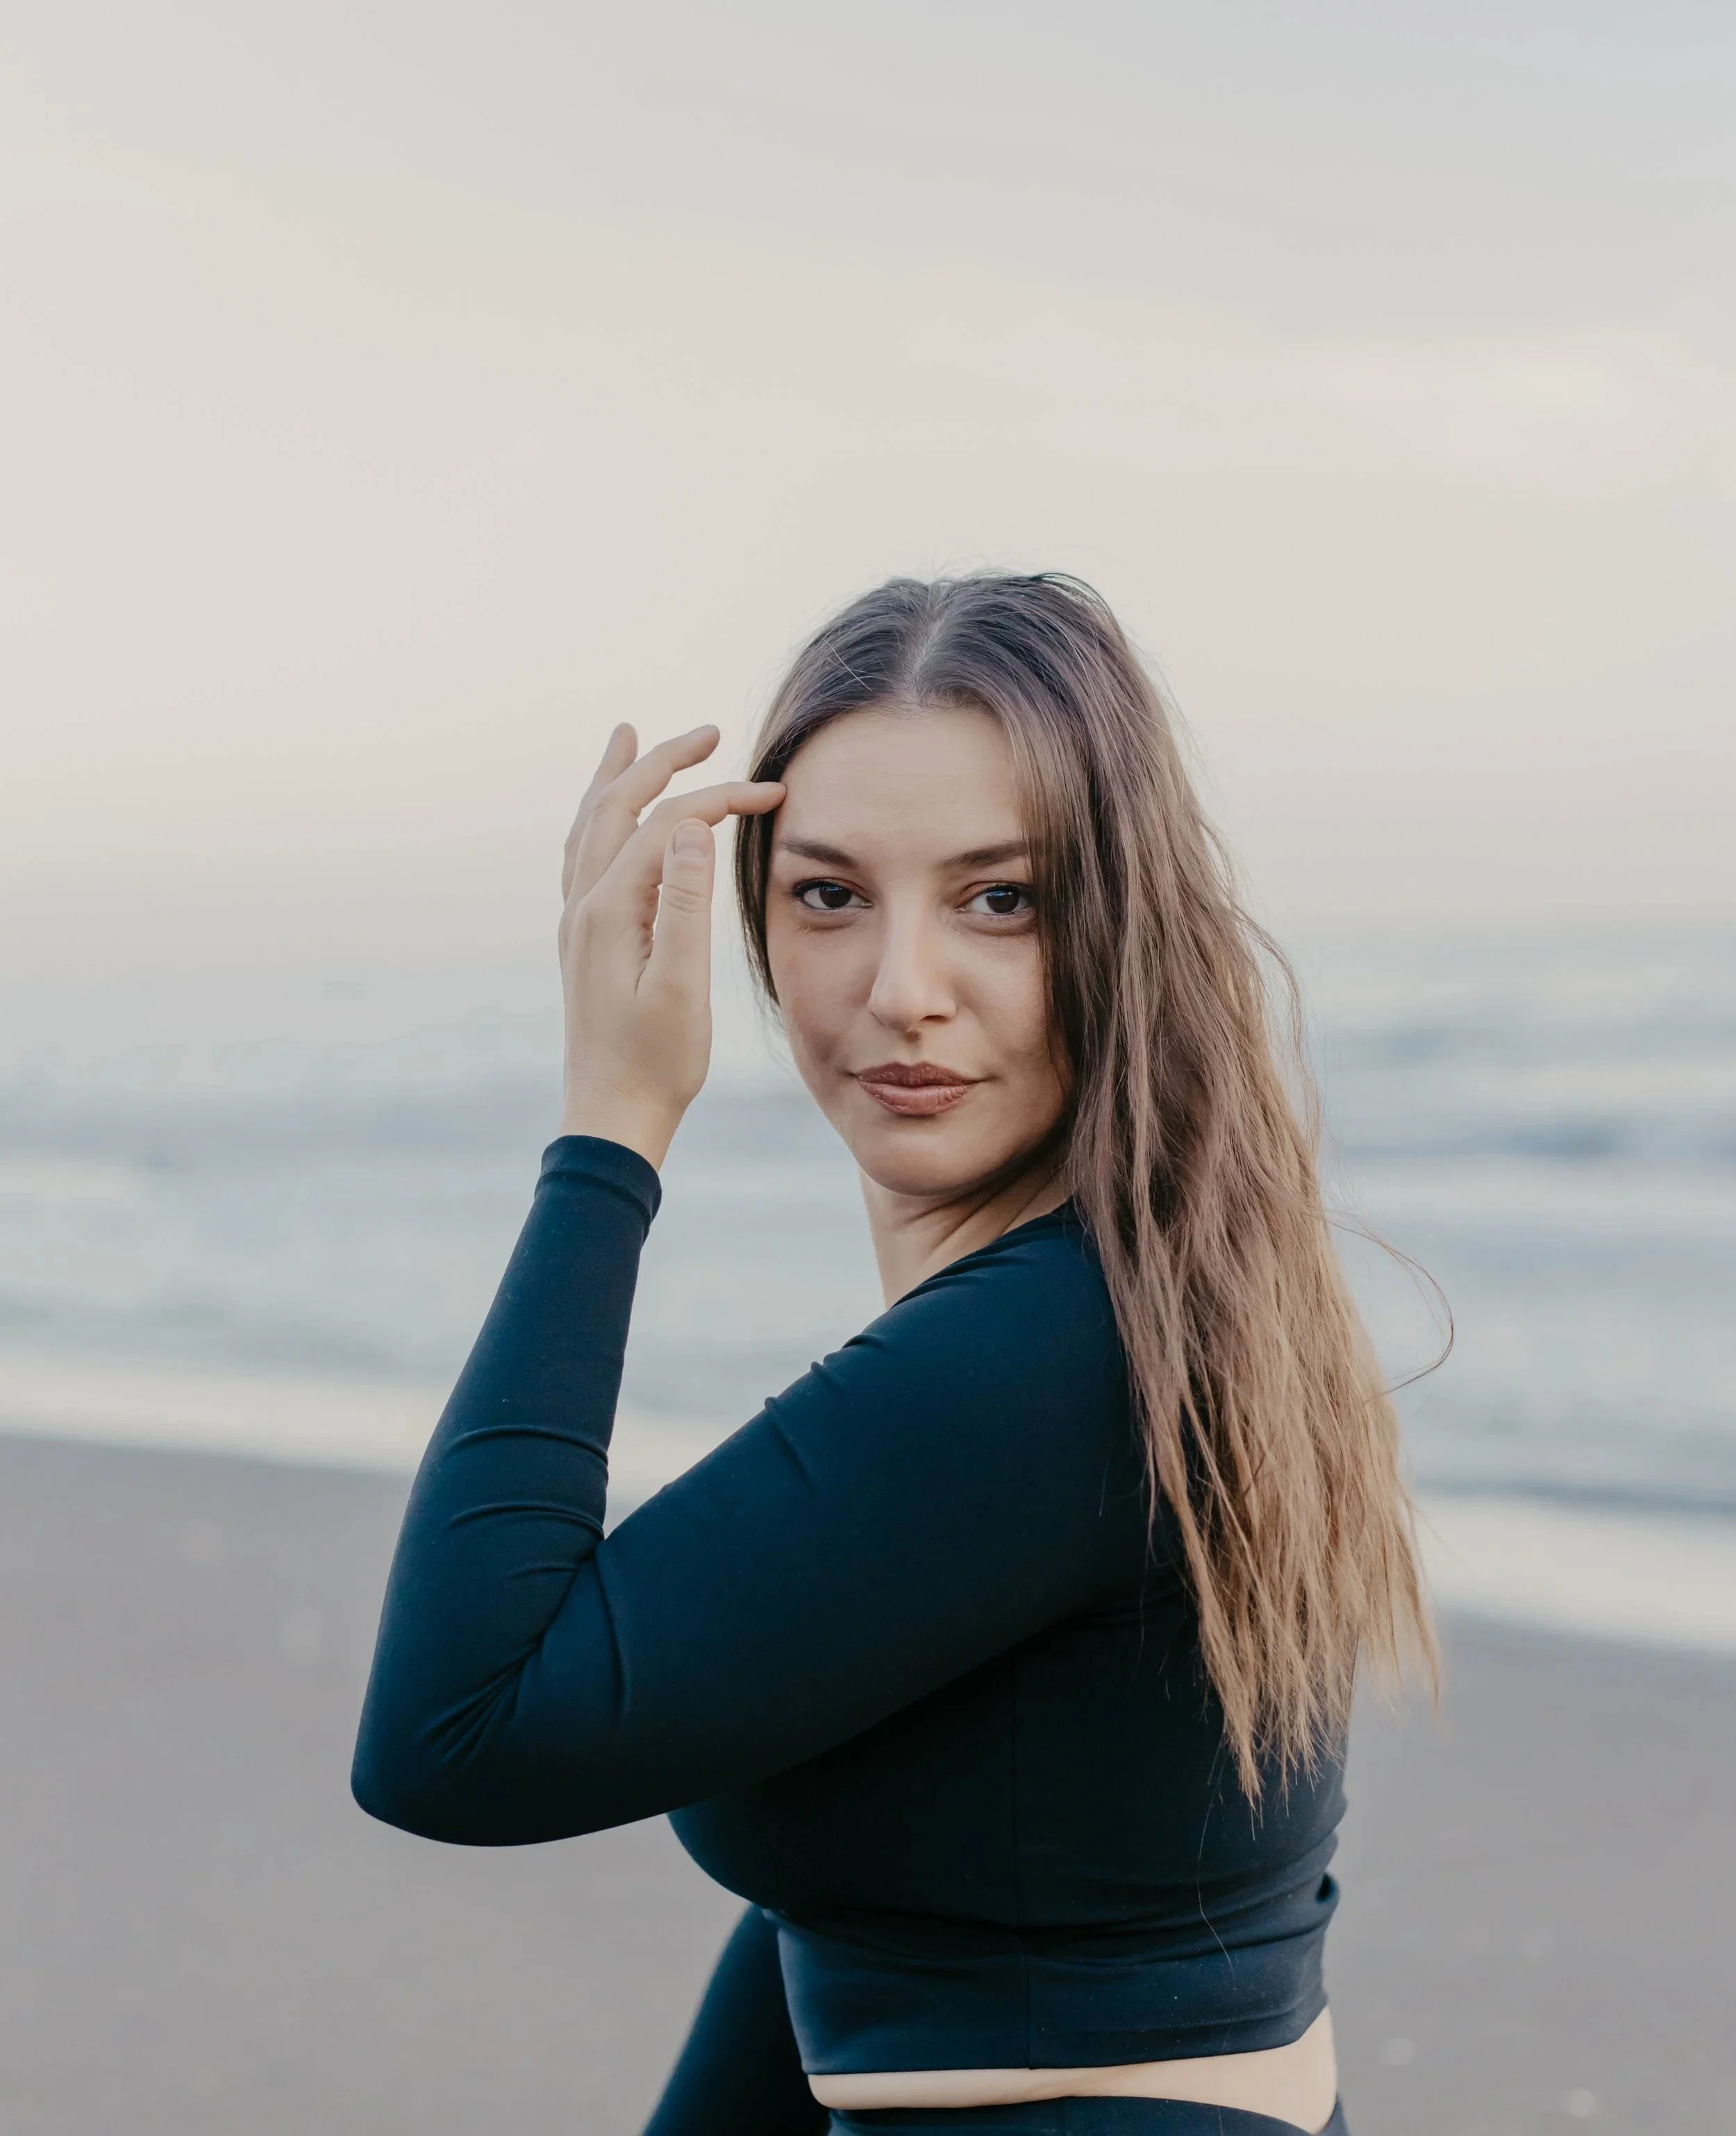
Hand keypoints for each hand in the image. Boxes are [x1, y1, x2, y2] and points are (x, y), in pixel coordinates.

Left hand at [555, 722, 783, 1166]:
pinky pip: (584, 855)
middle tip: (709, 732)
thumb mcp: (681, 986)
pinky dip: (601, 818)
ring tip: (630, 737)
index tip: (776, 793)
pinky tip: (608, 820)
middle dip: (664, 762)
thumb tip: (694, 826)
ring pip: (592, 825)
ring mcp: (578, 921)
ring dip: (617, 777)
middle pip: (619, 806)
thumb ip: (686, 905)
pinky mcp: (583, 940)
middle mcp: (583, 904)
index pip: (669, 825)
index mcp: (610, 909)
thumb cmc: (656, 1061)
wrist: (610, 1115)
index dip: (722, 799)